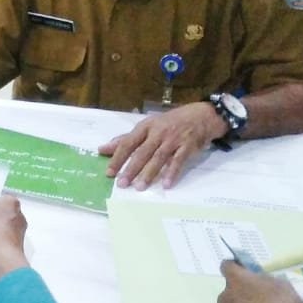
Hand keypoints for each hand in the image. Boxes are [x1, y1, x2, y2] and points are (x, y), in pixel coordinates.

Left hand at [99, 102, 226, 189]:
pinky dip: (172, 172)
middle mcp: (158, 133)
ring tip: (139, 187)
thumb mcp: (146, 126)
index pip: (128, 143)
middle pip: (142, 152)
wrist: (200, 116)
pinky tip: (165, 184)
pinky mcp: (188, 146)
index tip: (109, 172)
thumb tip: (102, 149)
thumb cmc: (169, 123)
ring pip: (158, 157)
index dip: (117, 158)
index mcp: (145, 127)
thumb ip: (125, 139)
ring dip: (149, 173)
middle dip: (131, 168)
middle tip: (122, 183)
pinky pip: (178, 161)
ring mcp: (173, 139)